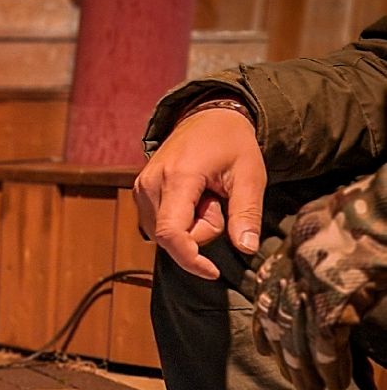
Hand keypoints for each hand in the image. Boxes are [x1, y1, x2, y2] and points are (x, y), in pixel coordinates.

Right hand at [133, 107, 266, 278]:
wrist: (207, 117)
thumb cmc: (232, 144)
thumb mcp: (250, 175)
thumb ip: (246, 213)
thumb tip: (246, 249)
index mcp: (178, 178)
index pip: (171, 233)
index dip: (190, 259)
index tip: (212, 271)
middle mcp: (150, 184)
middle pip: (173, 236)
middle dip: (202, 229)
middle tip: (219, 200)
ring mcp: (140, 188)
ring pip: (164, 233)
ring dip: (191, 225)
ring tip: (205, 196)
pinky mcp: (139, 192)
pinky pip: (158, 225)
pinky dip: (179, 220)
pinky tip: (192, 198)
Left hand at [244, 178, 386, 389]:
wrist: (377, 211)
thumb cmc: (360, 213)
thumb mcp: (323, 226)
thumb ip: (310, 252)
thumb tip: (313, 276)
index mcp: (289, 253)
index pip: (266, 296)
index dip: (265, 326)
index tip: (264, 349)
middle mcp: (292, 272)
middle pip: (280, 322)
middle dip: (286, 357)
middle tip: (293, 382)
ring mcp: (311, 288)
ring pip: (299, 337)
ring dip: (306, 370)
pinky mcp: (335, 301)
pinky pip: (327, 342)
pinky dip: (331, 366)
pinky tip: (336, 382)